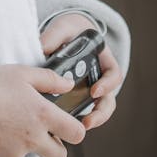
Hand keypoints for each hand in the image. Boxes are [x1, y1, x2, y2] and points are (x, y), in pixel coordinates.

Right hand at [0, 64, 84, 156]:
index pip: (76, 133)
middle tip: (41, 131)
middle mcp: (33, 137)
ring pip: (31, 154)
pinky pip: (9, 156)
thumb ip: (49, 79)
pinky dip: (5, 145)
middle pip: (59, 156)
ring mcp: (16, 152)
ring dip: (26, 143)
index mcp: (43, 115)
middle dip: (55, 146)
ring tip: (7, 122)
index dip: (75, 129)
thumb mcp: (21, 73)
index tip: (65, 123)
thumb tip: (68, 85)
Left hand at [39, 12, 122, 131]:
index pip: (113, 75)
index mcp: (103, 60)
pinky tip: (63, 124)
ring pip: (98, 109)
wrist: (66, 35)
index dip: (107, 85)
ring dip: (92, 120)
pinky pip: (81, 110)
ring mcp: (91, 89)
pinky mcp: (78, 97)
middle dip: (100, 113)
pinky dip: (76, 118)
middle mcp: (100, 78)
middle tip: (87, 122)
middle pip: (108, 100)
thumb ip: (55, 36)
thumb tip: (42, 48)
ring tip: (79, 128)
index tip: (94, 92)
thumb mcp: (63, 27)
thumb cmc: (69, 31)